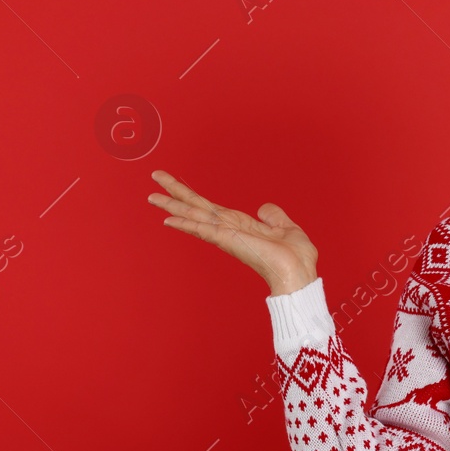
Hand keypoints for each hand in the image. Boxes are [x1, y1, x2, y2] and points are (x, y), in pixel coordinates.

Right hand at [148, 170, 319, 295]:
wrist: (298, 274)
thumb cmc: (295, 259)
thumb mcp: (286, 228)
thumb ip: (274, 216)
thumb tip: (264, 208)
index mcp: (240, 225)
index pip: (211, 208)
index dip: (192, 196)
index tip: (175, 186)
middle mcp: (229, 230)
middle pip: (196, 207)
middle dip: (175, 193)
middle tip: (155, 176)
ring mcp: (226, 236)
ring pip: (194, 216)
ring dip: (173, 206)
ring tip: (152, 196)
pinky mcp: (229, 241)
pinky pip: (203, 230)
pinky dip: (186, 224)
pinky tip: (169, 219)